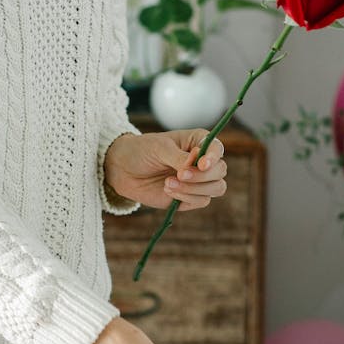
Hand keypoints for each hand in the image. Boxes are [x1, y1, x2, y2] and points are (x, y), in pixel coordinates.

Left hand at [104, 130, 226, 210]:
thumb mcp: (159, 148)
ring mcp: (198, 181)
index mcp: (198, 142)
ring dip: (194, 189)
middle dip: (202, 176)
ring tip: (168, 183)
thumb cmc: (141, 151)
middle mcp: (202, 161)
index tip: (202, 164)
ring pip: (215, 188)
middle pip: (220, 171)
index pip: (217, 149)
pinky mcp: (189, 198)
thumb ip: (179, 157)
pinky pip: (201, 201)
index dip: (213, 157)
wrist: (123, 170)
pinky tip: (167, 190)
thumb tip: (196, 166)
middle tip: (180, 175)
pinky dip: (186, 197)